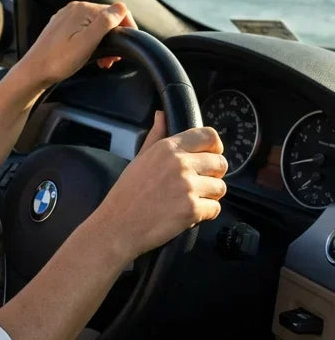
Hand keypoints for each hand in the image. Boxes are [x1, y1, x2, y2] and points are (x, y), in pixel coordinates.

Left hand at [16, 1, 136, 90]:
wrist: (34, 71)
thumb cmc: (59, 61)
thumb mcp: (87, 42)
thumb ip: (105, 23)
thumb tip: (122, 7)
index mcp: (82, 10)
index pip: (117, 11)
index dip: (125, 29)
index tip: (124, 49)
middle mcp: (74, 9)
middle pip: (107, 18)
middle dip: (114, 38)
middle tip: (111, 60)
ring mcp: (66, 17)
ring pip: (96, 25)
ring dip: (104, 42)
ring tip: (103, 61)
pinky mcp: (61, 27)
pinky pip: (84, 29)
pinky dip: (92, 42)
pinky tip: (90, 55)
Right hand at [85, 111, 226, 265]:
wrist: (118, 225)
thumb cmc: (127, 192)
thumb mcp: (139, 158)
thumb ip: (155, 136)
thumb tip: (161, 115)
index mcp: (167, 148)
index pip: (209, 136)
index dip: (214, 147)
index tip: (209, 156)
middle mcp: (180, 164)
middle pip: (220, 162)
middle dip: (213, 174)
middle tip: (197, 183)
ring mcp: (188, 187)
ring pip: (221, 187)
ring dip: (210, 195)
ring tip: (191, 199)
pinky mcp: (192, 209)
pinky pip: (215, 209)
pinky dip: (205, 214)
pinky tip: (188, 214)